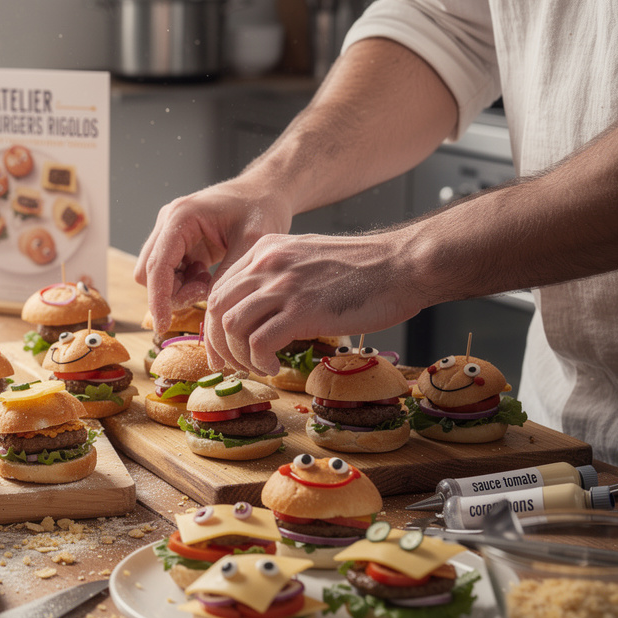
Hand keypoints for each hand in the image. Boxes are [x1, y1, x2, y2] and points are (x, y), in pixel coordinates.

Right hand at [134, 180, 293, 335]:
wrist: (265, 192)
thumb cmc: (262, 209)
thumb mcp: (251, 244)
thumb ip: (227, 276)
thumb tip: (208, 309)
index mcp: (181, 217)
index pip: (156, 265)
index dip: (157, 298)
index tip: (163, 324)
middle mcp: (167, 222)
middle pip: (148, 272)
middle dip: (172, 292)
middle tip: (206, 291)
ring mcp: (169, 231)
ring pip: (156, 275)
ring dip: (178, 288)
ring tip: (209, 281)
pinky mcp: (177, 241)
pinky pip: (168, 272)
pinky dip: (184, 282)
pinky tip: (207, 275)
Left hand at [206, 230, 426, 374]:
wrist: (403, 265)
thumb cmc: (364, 269)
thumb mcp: (308, 259)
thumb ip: (280, 277)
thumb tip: (260, 311)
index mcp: (266, 249)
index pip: (219, 289)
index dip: (215, 324)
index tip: (224, 348)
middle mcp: (267, 264)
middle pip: (216, 308)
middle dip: (218, 344)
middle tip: (231, 366)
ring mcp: (283, 286)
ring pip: (231, 326)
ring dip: (239, 356)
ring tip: (258, 367)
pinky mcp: (301, 310)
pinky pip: (258, 343)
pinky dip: (259, 362)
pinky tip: (274, 368)